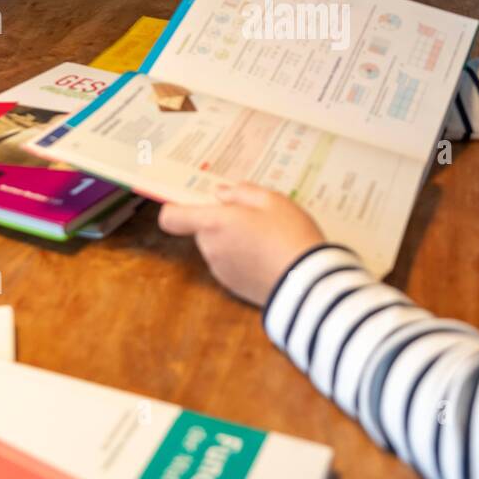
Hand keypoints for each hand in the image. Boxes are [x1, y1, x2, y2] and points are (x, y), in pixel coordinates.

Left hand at [158, 182, 324, 305]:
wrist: (307, 282)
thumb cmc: (289, 234)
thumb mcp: (272, 200)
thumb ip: (242, 192)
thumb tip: (221, 193)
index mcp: (214, 223)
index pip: (171, 218)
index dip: (177, 209)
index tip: (196, 203)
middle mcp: (210, 248)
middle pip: (202, 230)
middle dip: (221, 222)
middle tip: (253, 217)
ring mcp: (220, 270)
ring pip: (217, 246)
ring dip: (232, 240)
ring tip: (266, 237)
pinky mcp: (233, 286)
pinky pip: (229, 265)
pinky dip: (242, 259)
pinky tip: (267, 255)